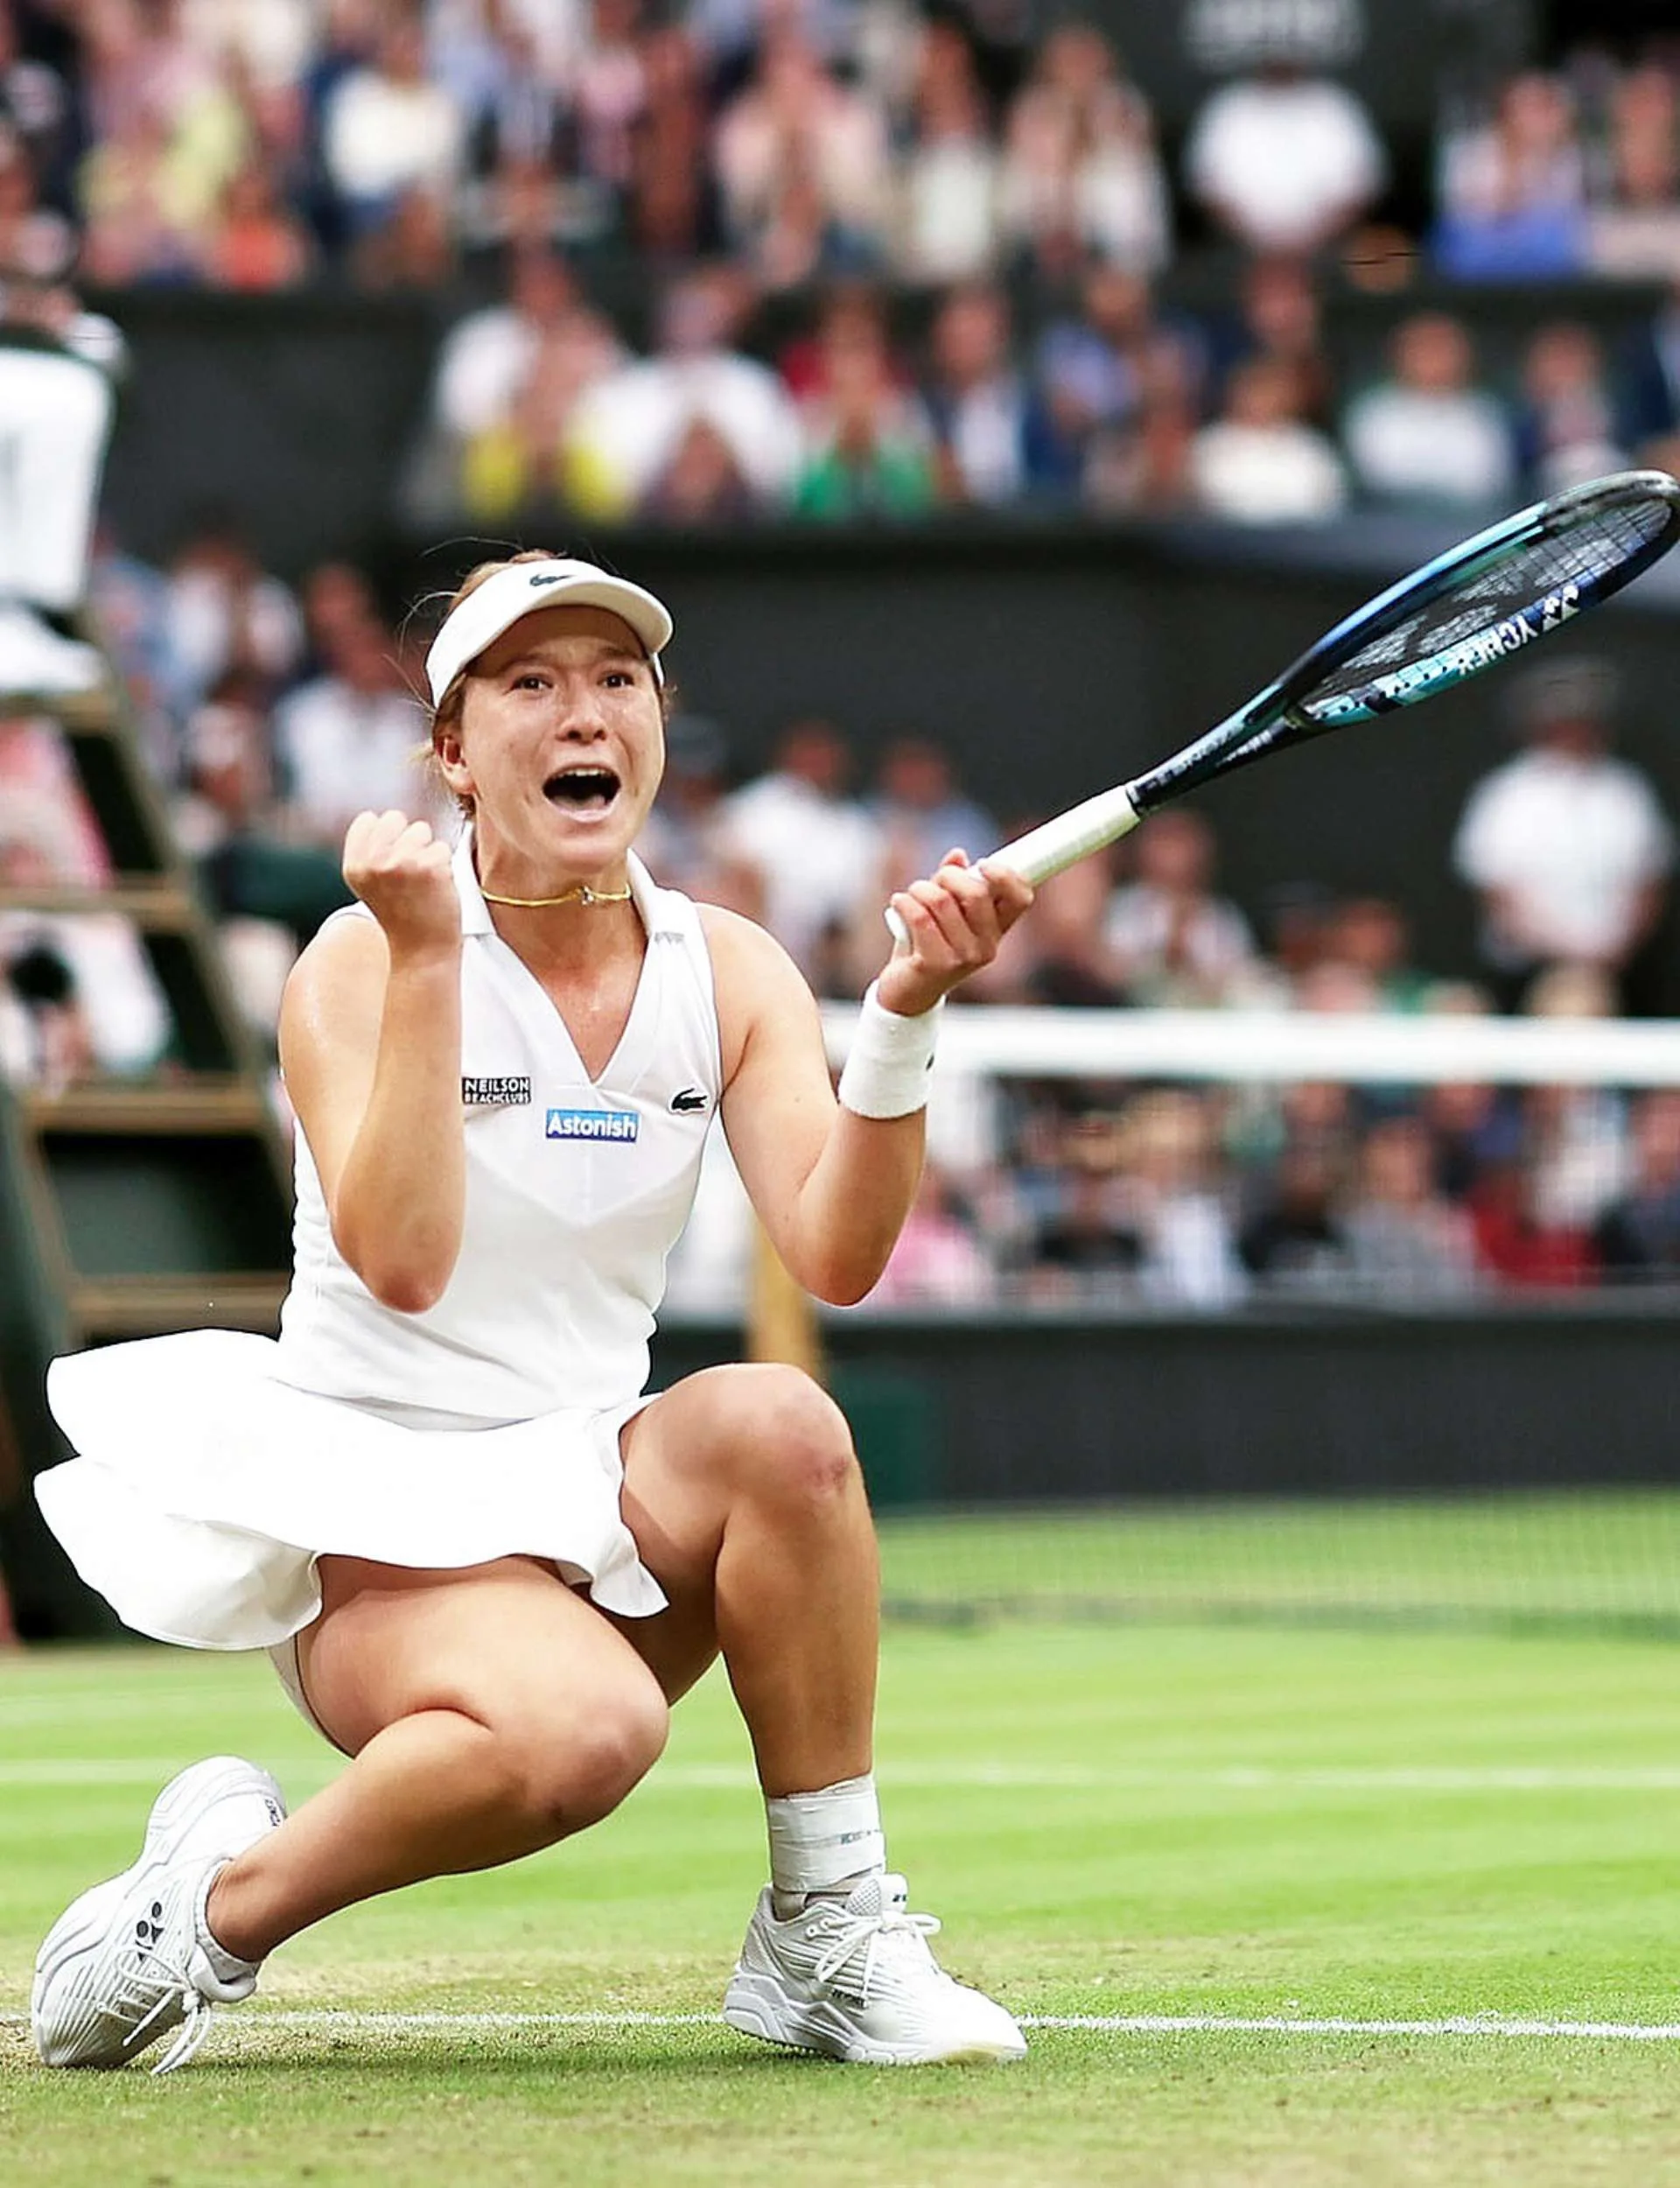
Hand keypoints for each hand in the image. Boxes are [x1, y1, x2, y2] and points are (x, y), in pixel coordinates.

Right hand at [342, 810, 459, 958]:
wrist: (422, 950)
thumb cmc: (401, 913)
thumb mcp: (371, 883)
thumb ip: (370, 850)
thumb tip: (382, 817)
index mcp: (354, 865)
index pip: (369, 819)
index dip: (385, 837)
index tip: (391, 865)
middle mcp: (374, 863)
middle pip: (395, 818)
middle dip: (406, 839)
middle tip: (409, 873)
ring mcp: (402, 863)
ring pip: (421, 830)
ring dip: (427, 852)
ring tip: (422, 881)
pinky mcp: (431, 868)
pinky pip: (442, 848)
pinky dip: (444, 866)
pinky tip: (436, 888)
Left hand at [877, 848, 1033, 1015]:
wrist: (907, 992)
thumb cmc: (928, 947)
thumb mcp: (944, 913)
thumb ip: (953, 884)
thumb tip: (957, 856)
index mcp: (996, 931)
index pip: (1020, 897)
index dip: (1005, 875)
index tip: (982, 864)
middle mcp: (986, 947)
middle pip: (976, 892)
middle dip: (948, 876)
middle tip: (933, 882)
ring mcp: (963, 958)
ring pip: (941, 901)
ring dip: (919, 889)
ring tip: (911, 896)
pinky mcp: (936, 964)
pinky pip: (919, 916)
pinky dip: (904, 902)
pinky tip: (899, 903)